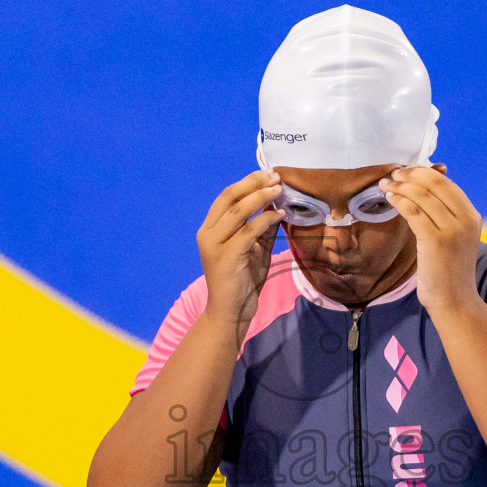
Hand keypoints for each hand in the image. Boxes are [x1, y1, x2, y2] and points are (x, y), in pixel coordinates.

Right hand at [198, 169, 284, 335]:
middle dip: (254, 183)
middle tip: (276, 176)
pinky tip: (280, 214)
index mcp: (209, 229)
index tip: (268, 174)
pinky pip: (249, 230)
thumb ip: (260, 228)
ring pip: (239, 211)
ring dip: (262, 197)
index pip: (226, 197)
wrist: (231, 313)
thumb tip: (276, 204)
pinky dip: (266, 219)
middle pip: (229, 197)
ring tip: (280, 190)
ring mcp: (214, 245)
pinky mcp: (226, 256)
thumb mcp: (253, 249)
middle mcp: (206, 234)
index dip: (247, 182)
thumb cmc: (241, 282)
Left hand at [381, 164, 482, 313]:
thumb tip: (425, 194)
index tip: (407, 172)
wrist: (454, 300)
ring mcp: (452, 229)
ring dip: (400, 186)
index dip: (424, 173)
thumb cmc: (450, 271)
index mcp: (472, 216)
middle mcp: (465, 219)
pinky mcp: (435, 240)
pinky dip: (399, 201)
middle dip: (411, 175)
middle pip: (434, 184)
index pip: (447, 184)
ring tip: (386, 184)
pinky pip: (413, 212)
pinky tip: (390, 199)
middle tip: (394, 174)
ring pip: (421, 196)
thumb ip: (448, 217)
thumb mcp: (457, 239)